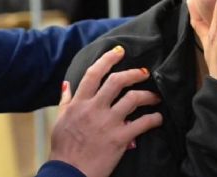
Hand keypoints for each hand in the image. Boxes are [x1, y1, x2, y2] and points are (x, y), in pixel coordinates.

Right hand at [49, 47, 162, 176]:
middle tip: (144, 72)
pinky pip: (142, 123)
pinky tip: (158, 118)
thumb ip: (66, 101)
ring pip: (133, 99)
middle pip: (117, 81)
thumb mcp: (59, 121)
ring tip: (155, 96)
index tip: (119, 51)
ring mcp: (108, 123)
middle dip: (134, 73)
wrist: (68, 174)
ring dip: (148, 95)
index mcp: (79, 103)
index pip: (94, 73)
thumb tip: (67, 84)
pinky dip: (154, 119)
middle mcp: (94, 109)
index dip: (108, 59)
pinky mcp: (120, 138)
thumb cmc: (63, 149)